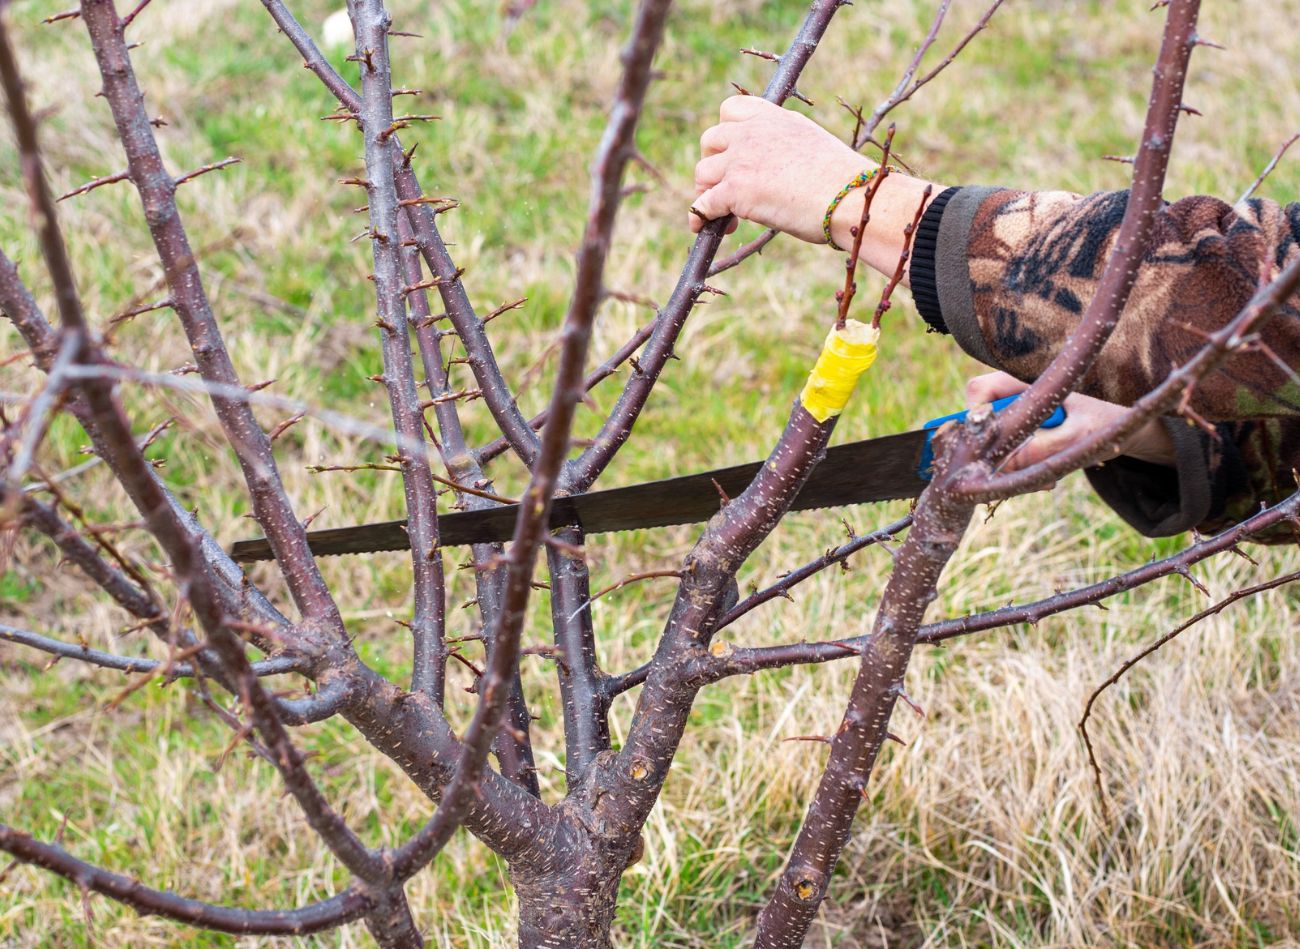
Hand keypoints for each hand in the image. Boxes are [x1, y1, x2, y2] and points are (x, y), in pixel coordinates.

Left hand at [690, 96, 866, 242]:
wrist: (850, 197)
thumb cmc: (844, 181)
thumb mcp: (812, 145)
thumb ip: (786, 146)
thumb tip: (778, 171)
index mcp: (774, 118)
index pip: (731, 109)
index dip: (725, 132)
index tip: (732, 152)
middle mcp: (753, 133)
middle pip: (709, 139)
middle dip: (712, 163)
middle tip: (723, 186)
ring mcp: (741, 160)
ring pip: (702, 172)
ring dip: (705, 193)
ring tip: (725, 216)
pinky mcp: (735, 190)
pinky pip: (702, 203)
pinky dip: (699, 216)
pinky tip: (702, 227)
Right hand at [964, 371, 1176, 472]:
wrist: (1127, 431)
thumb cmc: (1106, 422)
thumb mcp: (1079, 436)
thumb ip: (1043, 447)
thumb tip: (1005, 465)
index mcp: (1024, 384)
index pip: (979, 389)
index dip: (973, 415)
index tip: (985, 445)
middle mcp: (1014, 402)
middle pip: (981, 426)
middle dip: (996, 455)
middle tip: (1017, 475)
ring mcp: (1017, 422)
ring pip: (993, 449)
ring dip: (1013, 471)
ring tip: (1046, 480)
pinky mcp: (1022, 441)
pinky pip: (1008, 461)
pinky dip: (1023, 475)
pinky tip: (1047, 480)